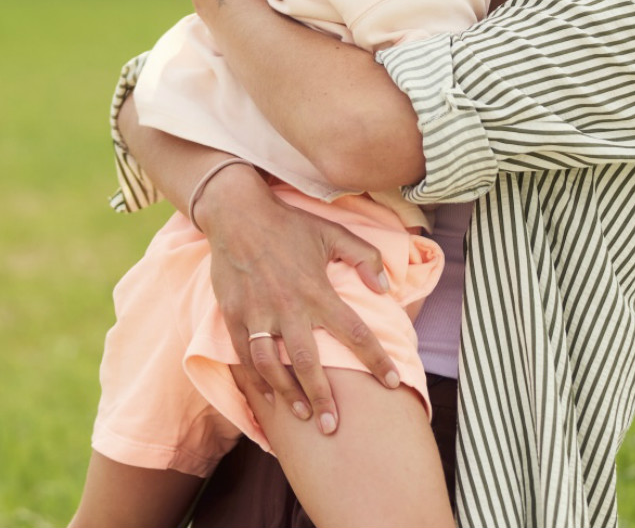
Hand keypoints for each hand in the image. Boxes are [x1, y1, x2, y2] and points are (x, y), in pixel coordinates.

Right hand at [198, 168, 399, 434]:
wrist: (238, 214)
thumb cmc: (289, 225)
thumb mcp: (333, 232)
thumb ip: (364, 257)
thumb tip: (385, 287)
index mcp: (317, 290)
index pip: (354, 331)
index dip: (376, 358)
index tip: (392, 381)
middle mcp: (289, 307)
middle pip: (308, 362)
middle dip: (322, 397)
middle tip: (332, 426)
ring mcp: (259, 314)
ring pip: (272, 366)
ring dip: (287, 395)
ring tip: (302, 416)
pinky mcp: (235, 316)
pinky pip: (245, 357)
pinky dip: (256, 382)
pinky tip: (268, 398)